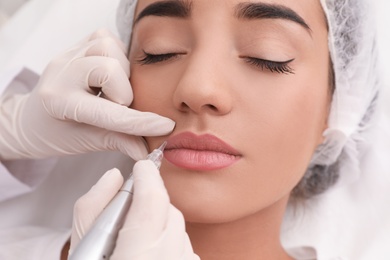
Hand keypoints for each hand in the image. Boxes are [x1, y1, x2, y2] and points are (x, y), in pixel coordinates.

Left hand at [0, 29, 173, 160]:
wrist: (31, 119)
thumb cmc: (55, 134)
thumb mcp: (85, 143)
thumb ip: (118, 142)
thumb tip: (147, 151)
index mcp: (59, 102)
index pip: (109, 113)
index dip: (141, 122)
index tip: (164, 126)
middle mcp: (61, 72)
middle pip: (109, 68)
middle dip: (123, 91)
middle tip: (118, 106)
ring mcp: (67, 55)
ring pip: (108, 47)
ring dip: (121, 71)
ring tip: (113, 90)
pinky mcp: (75, 46)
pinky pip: (105, 37)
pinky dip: (116, 55)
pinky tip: (110, 74)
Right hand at [70, 162, 199, 259]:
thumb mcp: (82, 248)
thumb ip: (94, 208)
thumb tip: (114, 178)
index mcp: (140, 255)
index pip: (153, 199)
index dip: (147, 176)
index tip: (142, 167)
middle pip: (168, 211)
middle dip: (152, 200)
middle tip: (131, 206)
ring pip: (178, 229)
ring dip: (161, 223)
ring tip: (135, 241)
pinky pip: (184, 247)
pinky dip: (169, 242)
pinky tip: (149, 255)